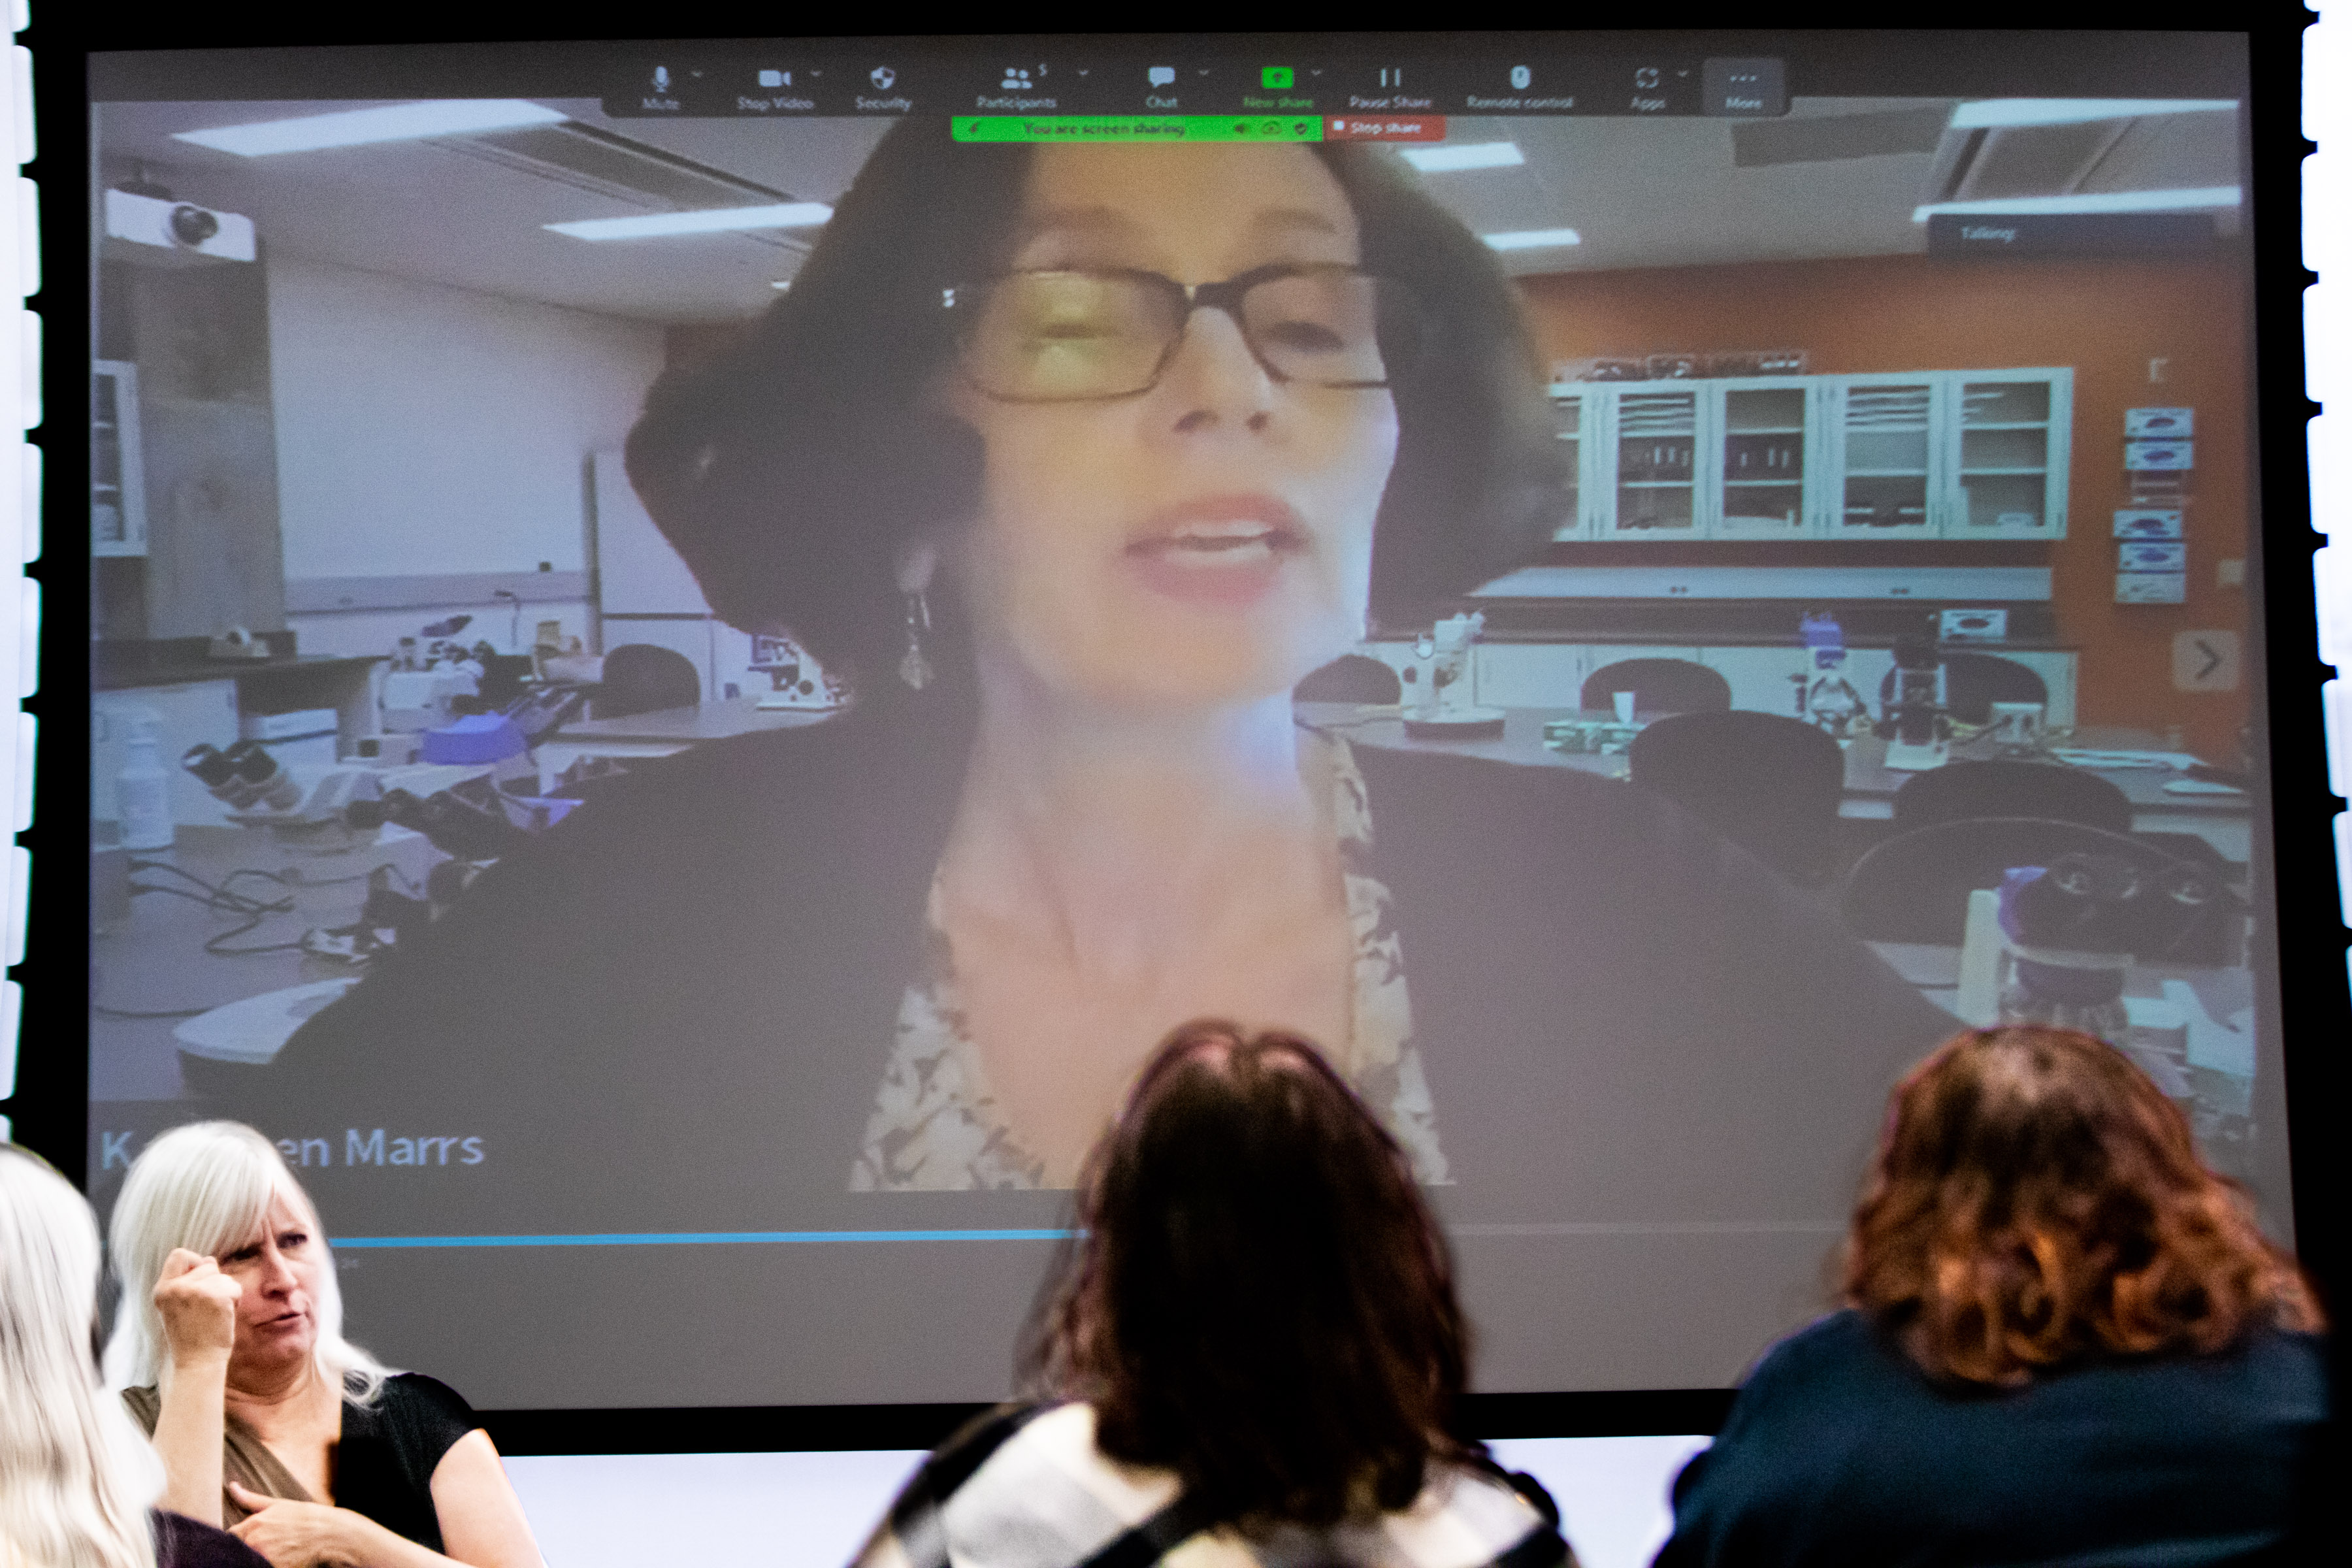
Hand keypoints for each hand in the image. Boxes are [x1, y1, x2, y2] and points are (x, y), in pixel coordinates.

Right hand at [154, 1248, 239, 1365]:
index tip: (199, 1280)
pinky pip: (234, 1287)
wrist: (196, 1363)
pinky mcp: (215, 1297)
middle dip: (214, 1282)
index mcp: (162, 1290)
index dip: (194, 1261)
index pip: (179, 1255)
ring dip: (225, 1293)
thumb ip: (189, 1283)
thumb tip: (210, 1260)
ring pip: (223, 1277)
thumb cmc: (191, 1337)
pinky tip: (223, 1316)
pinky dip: (235, 1300)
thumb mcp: (178, 1307)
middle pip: (207, 1265)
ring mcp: (195, 1291)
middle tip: (207, 1308)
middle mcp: (175, 1288)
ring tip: (213, 1315)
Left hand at [226, 1483, 364, 1567]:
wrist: (329, 1534)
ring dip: (251, 1557)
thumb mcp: (277, 1504)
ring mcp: (264, 1558)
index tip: (243, 1539)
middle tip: (258, 1546)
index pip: (229, 1536)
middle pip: (235, 1550)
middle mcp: (255, 1542)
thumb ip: (250, 1499)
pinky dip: (262, 1564)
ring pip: (245, 1560)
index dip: (234, 1539)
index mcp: (254, 1524)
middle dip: (242, 1549)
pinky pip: (260, 1566)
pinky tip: (276, 1559)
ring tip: (268, 1551)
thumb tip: (232, 1487)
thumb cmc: (304, 1517)